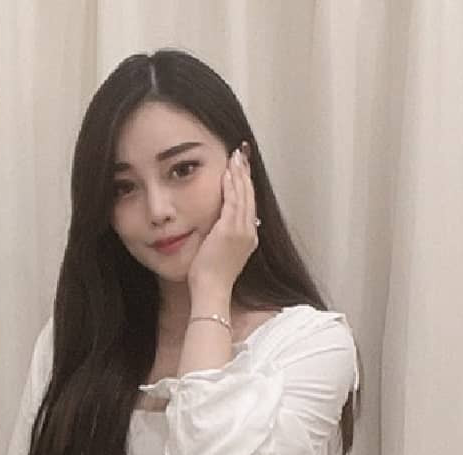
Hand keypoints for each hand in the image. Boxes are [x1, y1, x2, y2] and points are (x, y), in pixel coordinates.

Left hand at [187, 146, 258, 299]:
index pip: (250, 205)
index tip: (242, 169)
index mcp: (249, 238)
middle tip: (240, 154)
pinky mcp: (230, 230)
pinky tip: (228, 172)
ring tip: (235, 156)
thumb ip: (225, 239)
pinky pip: (233, 201)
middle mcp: (250, 232)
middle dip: (245, 173)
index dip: (247, 185)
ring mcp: (242, 231)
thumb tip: (221, 228)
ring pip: (244, 195)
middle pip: (250, 195)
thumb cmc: (211, 278)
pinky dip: (231, 185)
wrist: (212, 291)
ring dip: (239, 174)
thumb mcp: (222, 255)